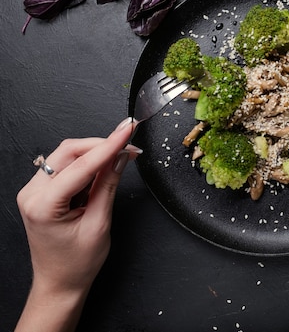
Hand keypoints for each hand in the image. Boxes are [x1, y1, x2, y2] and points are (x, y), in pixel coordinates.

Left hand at [15, 117, 139, 331]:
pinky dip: (87, 163)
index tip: (127, 131)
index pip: (81, 165)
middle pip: (69, 152)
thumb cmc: (76, 263)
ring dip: (95, 153)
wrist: (60, 283)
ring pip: (67, 155)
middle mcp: (32, 193)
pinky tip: (103, 167)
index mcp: (43, 205)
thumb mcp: (99, 224)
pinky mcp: (41, 191)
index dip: (109, 145)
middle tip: (130, 145)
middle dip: (102, 145)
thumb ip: (108, 186)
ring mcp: (33, 190)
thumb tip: (120, 157)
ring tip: (121, 157)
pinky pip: (65, 166)